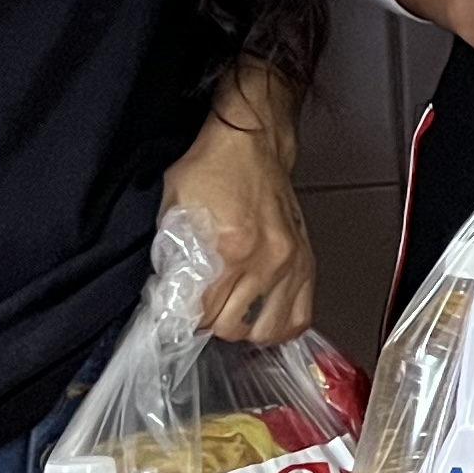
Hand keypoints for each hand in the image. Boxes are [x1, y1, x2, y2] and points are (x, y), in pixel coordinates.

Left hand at [162, 67, 313, 342]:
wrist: (253, 143)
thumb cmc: (212, 170)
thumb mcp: (174, 208)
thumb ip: (170, 253)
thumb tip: (168, 295)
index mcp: (231, 246)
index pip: (203, 312)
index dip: (184, 317)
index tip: (178, 312)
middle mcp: (265, 259)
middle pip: (233, 327)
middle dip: (211, 322)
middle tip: (201, 308)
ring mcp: (290, 263)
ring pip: (267, 330)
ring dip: (244, 327)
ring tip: (231, 313)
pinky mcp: (305, 261)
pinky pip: (300, 317)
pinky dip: (280, 325)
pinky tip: (262, 315)